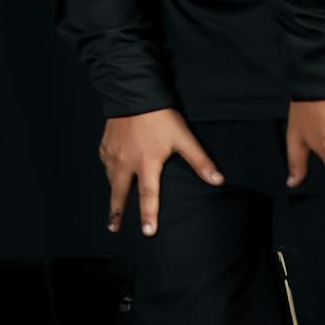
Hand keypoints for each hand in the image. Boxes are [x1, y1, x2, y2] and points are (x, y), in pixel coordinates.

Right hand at [100, 108, 223, 235]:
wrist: (132, 93)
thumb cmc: (160, 117)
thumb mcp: (183, 138)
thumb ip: (200, 161)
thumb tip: (218, 181)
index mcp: (146, 164)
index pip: (148, 196)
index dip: (149, 215)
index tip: (148, 232)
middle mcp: (126, 162)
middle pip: (120, 192)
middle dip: (116, 212)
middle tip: (113, 227)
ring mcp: (113, 152)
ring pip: (111, 178)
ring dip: (112, 193)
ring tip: (113, 205)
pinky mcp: (106, 142)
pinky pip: (105, 162)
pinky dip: (108, 170)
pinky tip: (110, 172)